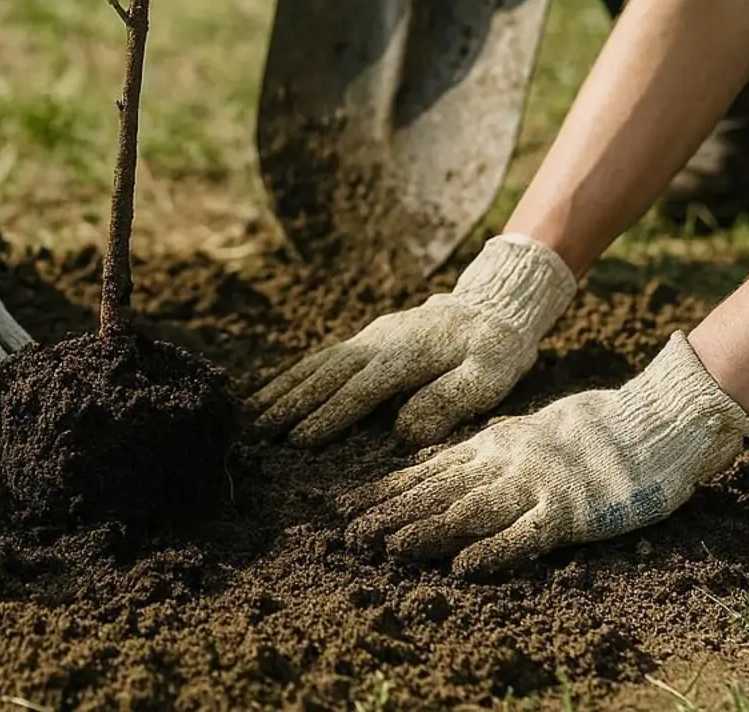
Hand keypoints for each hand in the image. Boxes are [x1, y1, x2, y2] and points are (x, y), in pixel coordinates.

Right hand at [247, 235, 574, 446]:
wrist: (496, 304)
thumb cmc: (497, 350)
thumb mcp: (488, 378)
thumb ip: (448, 401)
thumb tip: (402, 432)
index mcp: (407, 355)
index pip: (360, 390)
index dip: (329, 416)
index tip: (299, 442)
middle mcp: (380, 341)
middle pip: (327, 374)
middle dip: (290, 403)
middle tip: (256, 431)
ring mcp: (371, 336)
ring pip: (318, 362)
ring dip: (284, 388)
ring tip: (251, 413)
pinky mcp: (369, 336)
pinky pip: (325, 355)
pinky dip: (295, 373)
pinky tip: (276, 389)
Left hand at [342, 333, 748, 574]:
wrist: (652, 421)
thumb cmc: (592, 430)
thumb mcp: (526, 431)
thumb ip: (484, 449)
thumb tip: (436, 461)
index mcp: (495, 443)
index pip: (430, 468)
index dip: (386, 489)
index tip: (347, 505)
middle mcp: (507, 462)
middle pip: (439, 490)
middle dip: (391, 512)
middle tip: (348, 533)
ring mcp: (537, 486)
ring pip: (471, 510)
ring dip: (427, 530)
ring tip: (387, 547)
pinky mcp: (570, 512)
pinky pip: (525, 536)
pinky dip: (492, 551)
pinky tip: (462, 567)